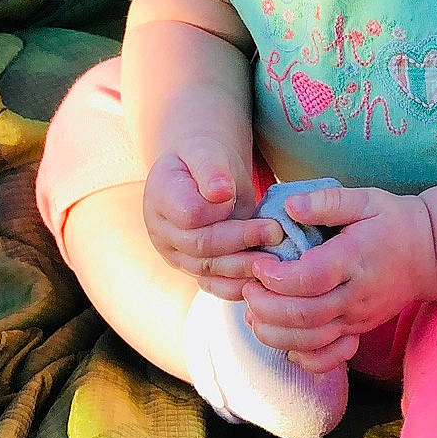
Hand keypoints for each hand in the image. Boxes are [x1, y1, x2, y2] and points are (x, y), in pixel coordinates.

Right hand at [143, 146, 282, 297]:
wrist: (200, 173)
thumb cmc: (205, 158)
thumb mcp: (206, 151)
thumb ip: (211, 169)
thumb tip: (220, 193)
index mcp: (161, 197)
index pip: (190, 215)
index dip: (218, 210)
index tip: (239, 197)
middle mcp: (163, 232)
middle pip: (201, 246)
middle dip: (240, 240)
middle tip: (275, 232)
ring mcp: (177, 255)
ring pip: (208, 270)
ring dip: (243, 268)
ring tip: (274, 260)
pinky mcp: (195, 270)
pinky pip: (214, 285)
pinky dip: (238, 286)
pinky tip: (262, 280)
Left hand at [242, 185, 436, 372]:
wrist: (429, 253)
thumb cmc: (391, 221)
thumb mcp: (365, 200)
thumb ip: (327, 202)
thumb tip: (289, 207)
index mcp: (354, 259)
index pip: (310, 278)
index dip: (277, 277)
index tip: (259, 264)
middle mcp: (356, 295)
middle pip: (305, 316)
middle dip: (266, 307)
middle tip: (248, 289)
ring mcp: (358, 317)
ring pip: (311, 341)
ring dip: (275, 334)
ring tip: (254, 313)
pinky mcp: (358, 330)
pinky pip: (330, 357)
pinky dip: (303, 357)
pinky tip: (284, 341)